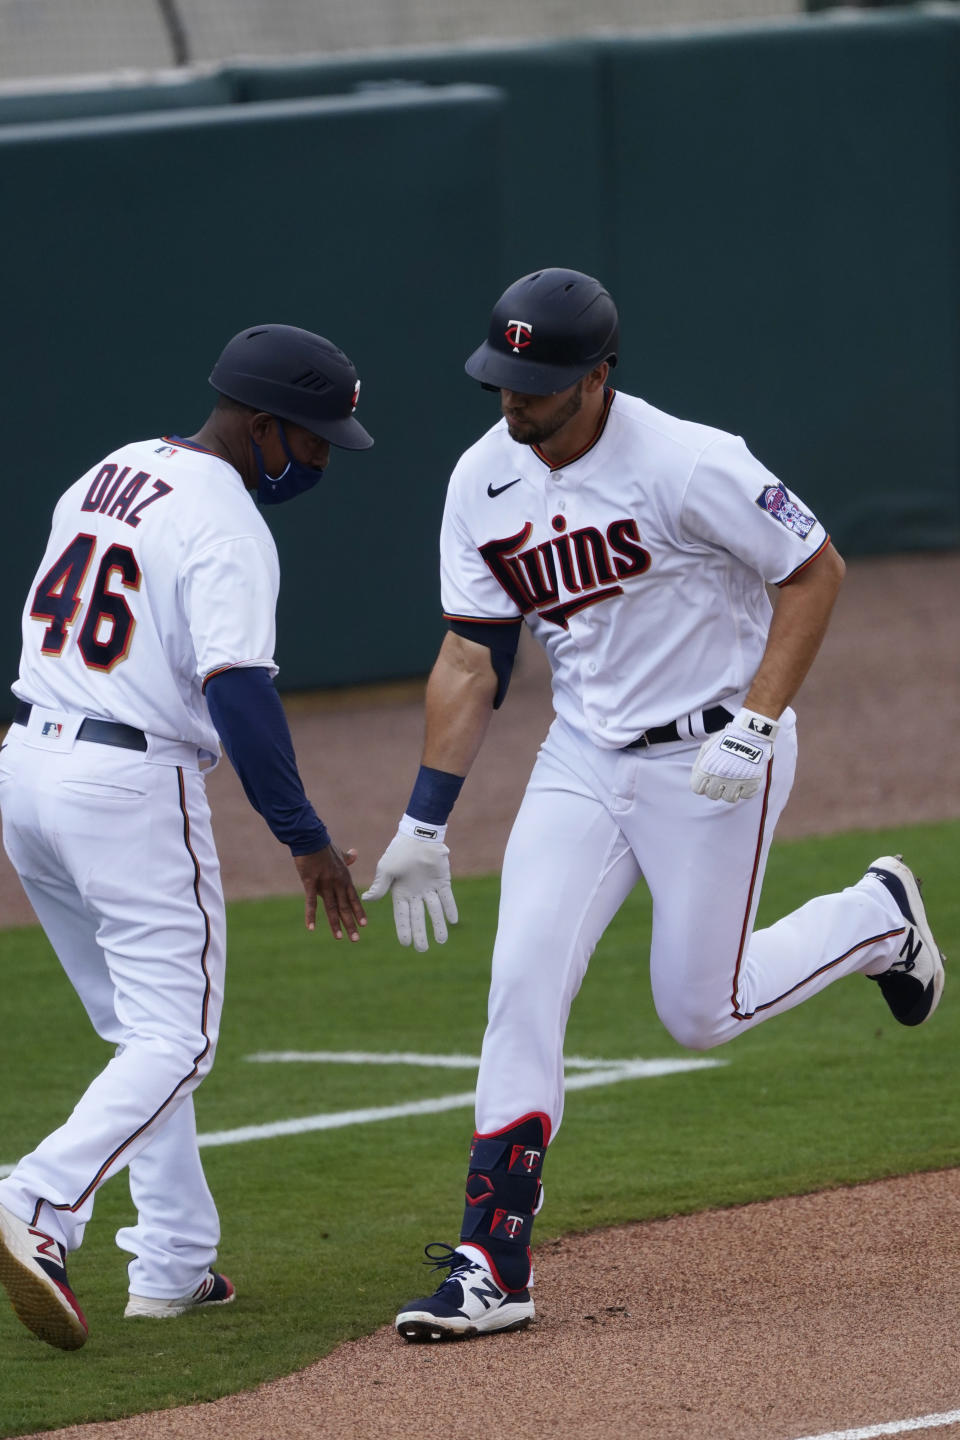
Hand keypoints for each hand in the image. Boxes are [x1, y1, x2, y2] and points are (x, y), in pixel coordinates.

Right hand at [294, 843, 366, 940]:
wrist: (311, 838)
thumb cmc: (324, 845)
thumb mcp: (339, 852)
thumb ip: (347, 857)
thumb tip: (355, 853)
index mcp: (344, 878)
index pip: (353, 898)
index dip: (358, 912)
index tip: (364, 924)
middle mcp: (337, 883)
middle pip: (345, 907)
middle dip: (350, 924)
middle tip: (356, 939)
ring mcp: (325, 884)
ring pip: (332, 908)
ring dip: (336, 924)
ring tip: (340, 938)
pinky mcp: (311, 883)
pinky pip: (311, 902)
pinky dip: (311, 916)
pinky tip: (311, 928)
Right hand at [362, 830, 457, 951]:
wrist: (419, 835)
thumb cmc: (399, 851)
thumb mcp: (386, 869)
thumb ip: (380, 886)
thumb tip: (366, 899)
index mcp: (400, 892)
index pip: (402, 916)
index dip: (404, 930)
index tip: (406, 944)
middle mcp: (415, 893)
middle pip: (418, 918)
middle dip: (420, 934)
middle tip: (423, 949)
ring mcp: (429, 888)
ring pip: (434, 911)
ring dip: (437, 925)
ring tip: (441, 940)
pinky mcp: (442, 881)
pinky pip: (447, 898)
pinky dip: (450, 908)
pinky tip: (453, 920)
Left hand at [690, 708, 778, 803]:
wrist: (750, 732)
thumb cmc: (727, 738)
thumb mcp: (708, 747)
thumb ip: (699, 763)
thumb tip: (697, 778)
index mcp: (706, 768)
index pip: (697, 789)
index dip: (702, 785)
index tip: (709, 780)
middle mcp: (719, 777)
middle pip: (712, 795)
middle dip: (716, 789)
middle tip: (723, 780)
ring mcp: (735, 781)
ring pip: (729, 799)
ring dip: (731, 792)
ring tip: (734, 782)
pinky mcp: (751, 782)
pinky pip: (746, 795)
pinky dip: (745, 790)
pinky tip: (745, 780)